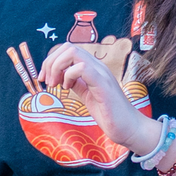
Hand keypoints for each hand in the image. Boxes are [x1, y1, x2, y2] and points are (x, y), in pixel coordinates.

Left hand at [36, 42, 162, 153]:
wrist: (129, 128)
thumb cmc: (110, 114)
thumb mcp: (87, 95)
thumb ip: (77, 83)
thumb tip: (62, 77)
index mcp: (93, 68)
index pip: (69, 49)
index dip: (52, 60)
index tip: (46, 79)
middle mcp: (98, 66)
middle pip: (68, 46)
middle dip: (50, 62)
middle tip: (48, 82)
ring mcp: (101, 73)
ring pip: (73, 52)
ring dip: (57, 67)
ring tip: (56, 85)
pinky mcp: (103, 84)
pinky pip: (83, 68)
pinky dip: (68, 75)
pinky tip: (68, 88)